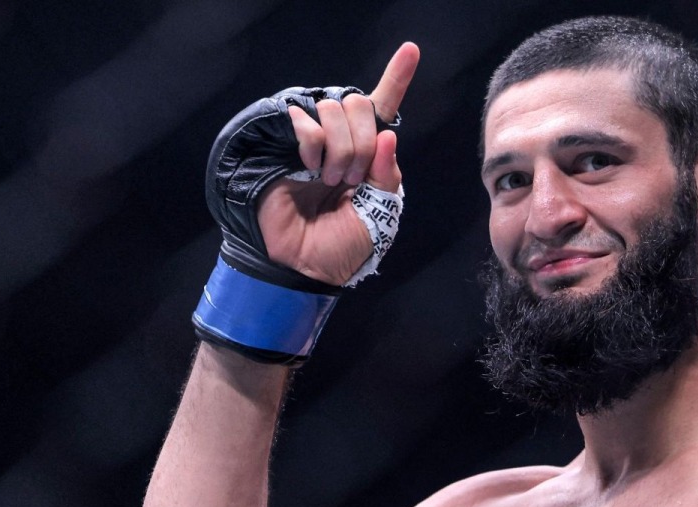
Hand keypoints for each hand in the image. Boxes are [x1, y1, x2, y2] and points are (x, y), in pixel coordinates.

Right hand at [257, 42, 418, 285]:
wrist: (307, 265)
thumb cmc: (344, 244)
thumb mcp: (380, 214)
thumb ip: (387, 176)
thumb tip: (386, 137)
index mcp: (369, 154)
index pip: (383, 109)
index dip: (397, 78)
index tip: (411, 50)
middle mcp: (341, 140)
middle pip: (359, 104)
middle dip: (363, 143)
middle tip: (351, 179)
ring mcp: (313, 141)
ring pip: (335, 109)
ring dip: (340, 149)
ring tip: (330, 180)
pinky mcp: (285, 143)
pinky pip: (306, 121)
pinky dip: (314, 145)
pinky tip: (310, 169)